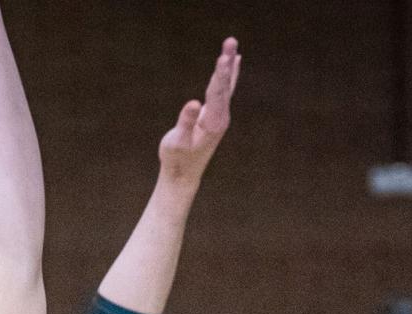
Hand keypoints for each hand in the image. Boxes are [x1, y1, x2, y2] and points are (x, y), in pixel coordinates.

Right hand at [157, 38, 239, 182]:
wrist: (183, 175)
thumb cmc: (177, 159)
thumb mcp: (177, 142)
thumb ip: (185, 122)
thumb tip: (193, 103)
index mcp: (213, 123)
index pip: (218, 94)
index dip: (221, 75)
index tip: (224, 57)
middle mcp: (221, 117)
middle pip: (225, 85)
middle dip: (227, 63)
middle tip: (231, 40)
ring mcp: (220, 115)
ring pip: (226, 85)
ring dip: (228, 64)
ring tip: (232, 44)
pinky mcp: (216, 114)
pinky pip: (224, 89)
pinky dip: (229, 74)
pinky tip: (234, 62)